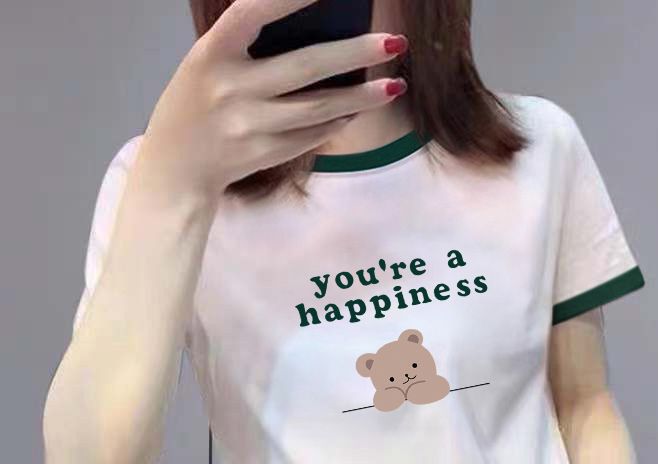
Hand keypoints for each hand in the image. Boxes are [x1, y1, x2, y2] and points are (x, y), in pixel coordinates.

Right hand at [136, 0, 408, 198]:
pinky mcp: (264, 155)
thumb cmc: (198, 102)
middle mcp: (231, 89)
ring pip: (317, 110)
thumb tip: (322, 31)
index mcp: (211, 54)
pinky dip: (338, 122)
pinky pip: (311, 136)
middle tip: (394, 42)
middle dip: (354, 53)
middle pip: (305, 68)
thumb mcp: (208, 63)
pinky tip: (358, 109)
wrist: (176, 167)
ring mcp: (250, 127)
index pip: (252, 13)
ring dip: (361, 97)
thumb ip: (251, 47)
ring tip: (395, 85)